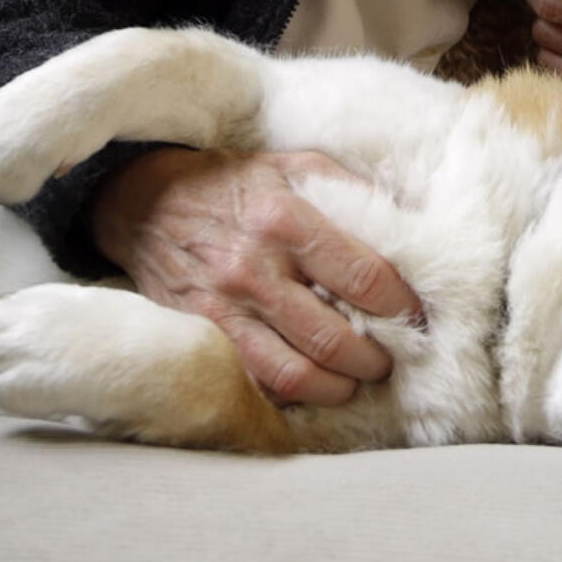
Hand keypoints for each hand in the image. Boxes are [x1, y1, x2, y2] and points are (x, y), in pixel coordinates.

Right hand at [89, 146, 422, 406]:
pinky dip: (293, 396)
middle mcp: (253, 269)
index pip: (363, 276)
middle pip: (335, 340)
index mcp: (284, 218)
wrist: (144, 205)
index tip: (417, 313)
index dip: (401, 305)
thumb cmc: (232, 184)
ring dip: (340, 387)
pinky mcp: (203, 339)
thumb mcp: (292, 165)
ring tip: (358, 377)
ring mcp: (224, 311)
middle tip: (393, 354)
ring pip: (297, 376)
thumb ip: (349, 191)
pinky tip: (313, 384)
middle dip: (377, 358)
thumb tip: (410, 219)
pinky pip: (257, 385)